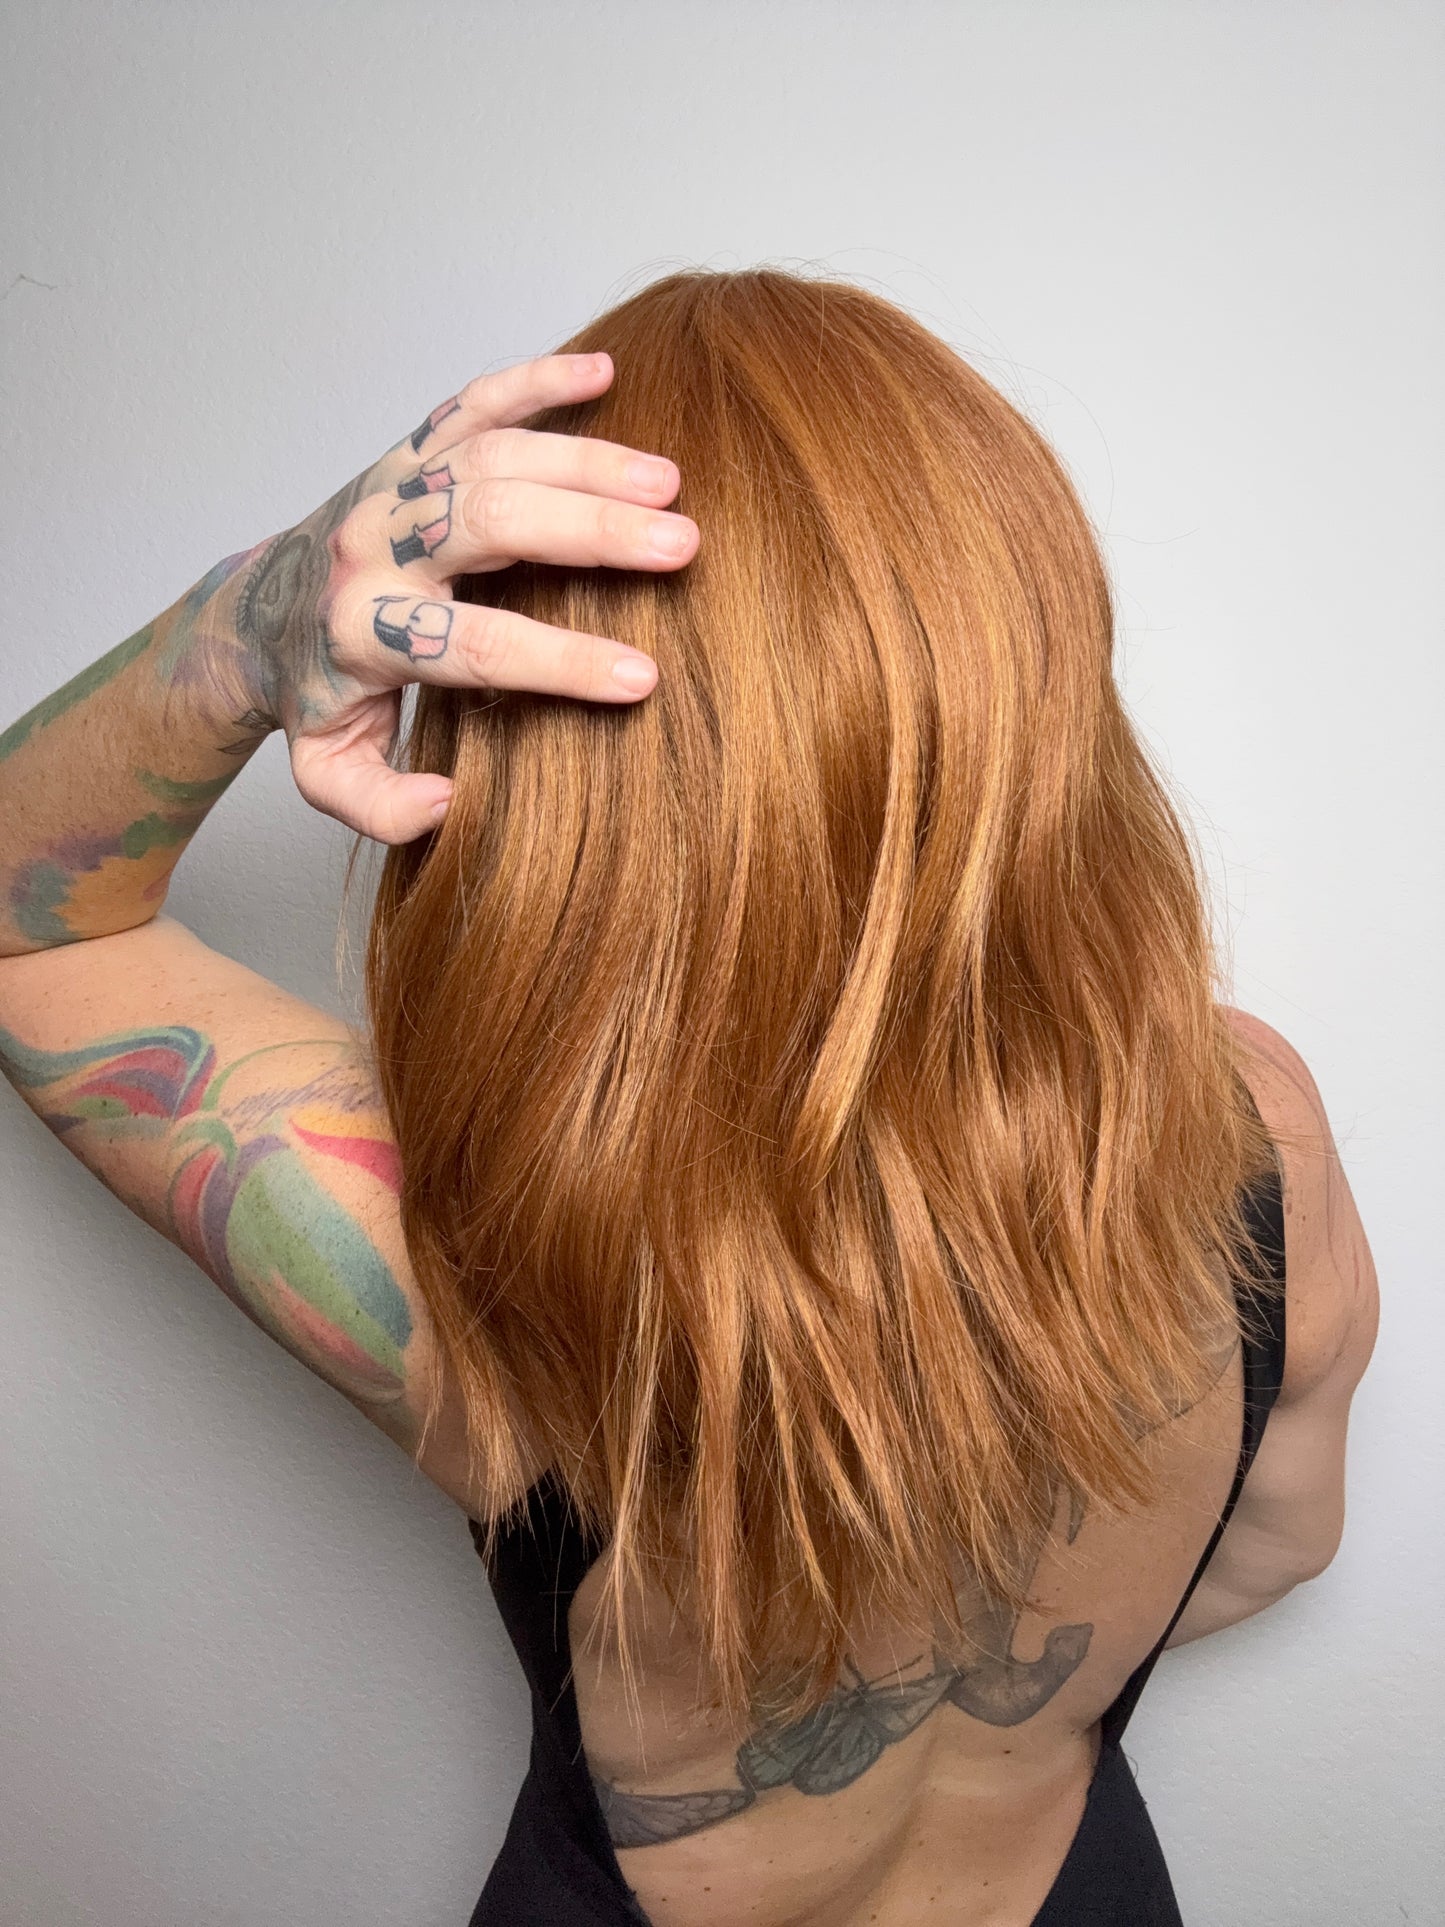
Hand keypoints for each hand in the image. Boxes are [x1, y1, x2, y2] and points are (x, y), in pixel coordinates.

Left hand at [206, 352, 696, 843]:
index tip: (643, 678)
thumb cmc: (314, 699)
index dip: (560, 662)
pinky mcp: (406, 452)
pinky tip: (603, 371)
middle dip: (590, 532)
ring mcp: (392, 488)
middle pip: (489, 521)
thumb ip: (377, 805)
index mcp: (361, 631)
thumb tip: (450, 803)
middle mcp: (375, 546)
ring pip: (492, 453)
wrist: (252, 616)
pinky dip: (535, 378)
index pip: (473, 644)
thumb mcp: (327, 773)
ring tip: (670, 483)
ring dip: (585, 459)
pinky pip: (471, 401)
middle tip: (682, 546)